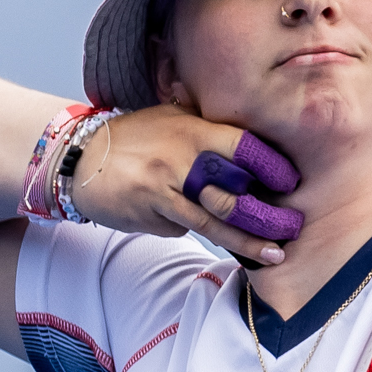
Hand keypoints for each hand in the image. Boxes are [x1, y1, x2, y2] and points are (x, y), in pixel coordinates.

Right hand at [69, 107, 305, 265]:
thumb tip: (252, 126)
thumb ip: (207, 122)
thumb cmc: (135, 136)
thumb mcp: (171, 117)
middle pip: (234, 194)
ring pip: (214, 222)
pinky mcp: (149, 215)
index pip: (244, 148)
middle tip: (293, 228)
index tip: (293, 183)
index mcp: (193, 132)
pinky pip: (182, 228)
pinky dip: (192, 227)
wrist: (78, 160)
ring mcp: (163, 191)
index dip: (273, 167)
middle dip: (268, 216)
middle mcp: (180, 162)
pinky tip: (186, 221)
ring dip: (247, 242)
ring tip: (274, 254)